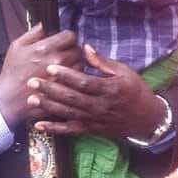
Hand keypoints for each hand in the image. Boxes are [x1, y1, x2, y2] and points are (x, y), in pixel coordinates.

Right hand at [0, 23, 80, 128]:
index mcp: (45, 48)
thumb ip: (34, 32)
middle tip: (62, 54)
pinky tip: (64, 78)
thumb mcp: (17, 46)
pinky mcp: (66, 89)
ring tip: (63, 66)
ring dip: (74, 63)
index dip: (66, 37)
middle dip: (71, 49)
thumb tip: (46, 23)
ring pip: (80, 63)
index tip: (62, 41)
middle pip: (77, 49)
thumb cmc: (13, 72)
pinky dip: (74, 77)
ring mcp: (63, 76)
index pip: (70, 35)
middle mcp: (57, 60)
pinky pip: (78, 79)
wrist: (10, 98)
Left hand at [27, 44, 165, 138]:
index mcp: (109, 89)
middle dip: (50, 90)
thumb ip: (103, 61)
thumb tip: (85, 47)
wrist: (146, 118)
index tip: (50, 68)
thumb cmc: (135, 90)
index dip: (66, 76)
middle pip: (71, 98)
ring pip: (68, 114)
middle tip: (32, 81)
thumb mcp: (124, 71)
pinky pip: (70, 130)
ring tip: (31, 98)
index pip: (84, 82)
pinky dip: (54, 129)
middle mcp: (99, 106)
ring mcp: (94, 120)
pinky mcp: (90, 130)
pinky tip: (38, 125)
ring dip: (48, 107)